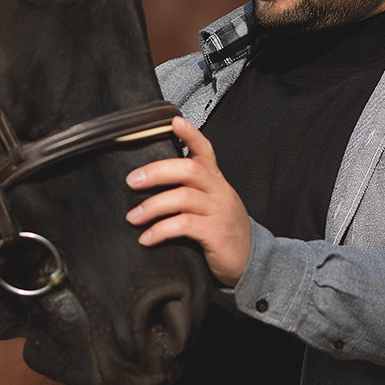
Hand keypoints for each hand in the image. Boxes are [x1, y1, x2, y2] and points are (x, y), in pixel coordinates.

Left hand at [125, 116, 252, 287]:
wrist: (252, 262)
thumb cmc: (224, 232)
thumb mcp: (212, 204)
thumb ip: (190, 191)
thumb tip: (151, 182)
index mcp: (216, 181)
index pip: (205, 150)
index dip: (191, 134)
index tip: (173, 122)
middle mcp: (219, 192)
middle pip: (188, 170)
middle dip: (156, 172)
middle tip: (131, 181)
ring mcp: (219, 212)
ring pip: (183, 197)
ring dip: (152, 206)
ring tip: (133, 217)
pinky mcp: (216, 233)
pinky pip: (184, 225)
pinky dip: (161, 231)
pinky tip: (147, 238)